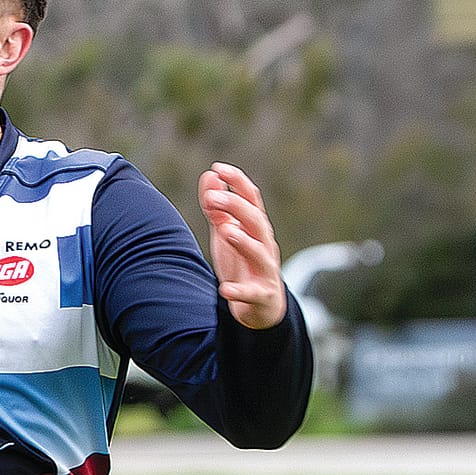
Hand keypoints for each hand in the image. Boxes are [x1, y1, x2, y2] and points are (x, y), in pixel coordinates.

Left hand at [198, 164, 286, 329]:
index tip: (218, 167)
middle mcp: (265, 245)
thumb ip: (218, 209)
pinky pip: (252, 293)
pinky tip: (224, 290)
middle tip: (212, 197)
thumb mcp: (228, 234)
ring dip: (243, 241)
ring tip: (226, 230)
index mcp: (257, 229)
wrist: (261, 307)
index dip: (237, 183)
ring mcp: (266, 270)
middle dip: (236, 207)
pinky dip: (239, 291)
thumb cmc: (243, 264)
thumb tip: (210, 176)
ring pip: (259, 253)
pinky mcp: (262, 295)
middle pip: (256, 221)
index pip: (252, 200)